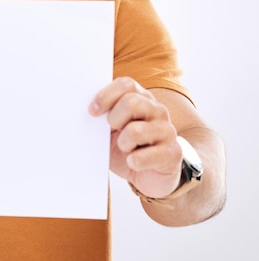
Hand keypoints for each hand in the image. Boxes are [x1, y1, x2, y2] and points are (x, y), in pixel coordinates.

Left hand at [89, 77, 182, 198]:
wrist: (148, 176)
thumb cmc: (126, 147)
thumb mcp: (110, 128)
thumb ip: (103, 114)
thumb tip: (88, 108)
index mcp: (142, 98)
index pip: (126, 84)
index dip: (106, 96)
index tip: (92, 111)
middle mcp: (157, 110)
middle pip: (131, 102)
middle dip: (114, 119)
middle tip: (114, 131)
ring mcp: (167, 130)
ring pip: (135, 131)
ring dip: (123, 144)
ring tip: (126, 148)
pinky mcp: (172, 153)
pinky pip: (143, 156)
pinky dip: (133, 161)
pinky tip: (134, 162)